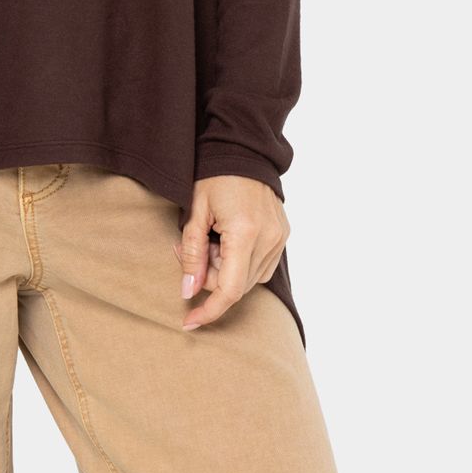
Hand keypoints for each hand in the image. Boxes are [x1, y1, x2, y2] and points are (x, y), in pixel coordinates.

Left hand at [175, 175, 288, 330]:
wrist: (244, 150)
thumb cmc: (215, 175)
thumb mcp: (195, 211)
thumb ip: (192, 253)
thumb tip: (188, 290)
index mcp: (245, 232)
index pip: (228, 289)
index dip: (208, 310)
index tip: (189, 322)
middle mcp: (269, 239)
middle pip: (235, 286)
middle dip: (208, 278)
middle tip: (191, 249)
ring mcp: (280, 238)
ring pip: (248, 280)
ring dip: (224, 270)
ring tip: (211, 240)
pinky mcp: (283, 236)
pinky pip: (259, 267)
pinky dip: (239, 263)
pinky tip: (227, 240)